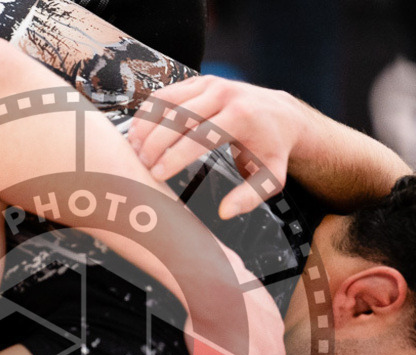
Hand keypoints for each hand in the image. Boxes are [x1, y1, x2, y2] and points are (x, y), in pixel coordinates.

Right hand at [127, 76, 305, 218]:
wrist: (281, 115)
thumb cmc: (271, 149)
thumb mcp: (270, 178)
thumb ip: (249, 197)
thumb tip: (226, 212)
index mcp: (241, 117)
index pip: (199, 137)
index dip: (174, 157)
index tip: (157, 175)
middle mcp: (224, 95)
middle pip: (178, 117)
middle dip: (155, 142)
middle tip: (141, 164)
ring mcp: (210, 84)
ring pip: (168, 102)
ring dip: (146, 124)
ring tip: (133, 148)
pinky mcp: (199, 81)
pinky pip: (167, 93)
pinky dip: (149, 111)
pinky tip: (138, 130)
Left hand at [182, 241, 285, 354]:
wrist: (214, 288)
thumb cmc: (211, 333)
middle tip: (209, 353)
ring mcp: (276, 331)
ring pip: (254, 346)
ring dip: (238, 343)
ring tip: (215, 333)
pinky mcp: (269, 309)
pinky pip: (254, 322)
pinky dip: (241, 322)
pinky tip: (223, 317)